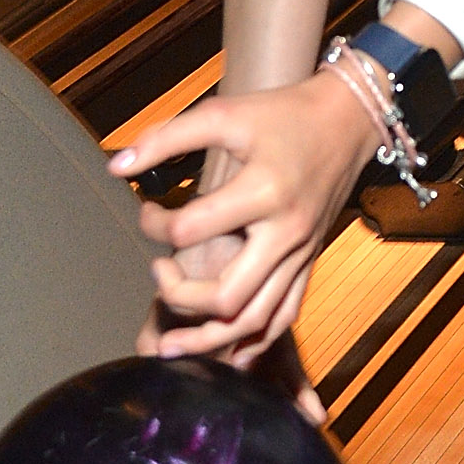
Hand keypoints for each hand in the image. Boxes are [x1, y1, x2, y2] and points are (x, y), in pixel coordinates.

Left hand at [111, 68, 378, 371]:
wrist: (347, 121)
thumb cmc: (282, 115)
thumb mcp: (223, 114)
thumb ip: (167, 139)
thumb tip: (116, 166)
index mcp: (263, 193)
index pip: (190, 228)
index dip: (153, 223)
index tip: (147, 210)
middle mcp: (285, 233)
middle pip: (224, 296)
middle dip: (177, 295)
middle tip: (158, 270)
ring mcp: (301, 255)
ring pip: (254, 320)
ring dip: (208, 339)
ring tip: (171, 345)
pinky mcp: (309, 264)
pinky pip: (283, 318)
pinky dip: (251, 341)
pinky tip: (222, 348)